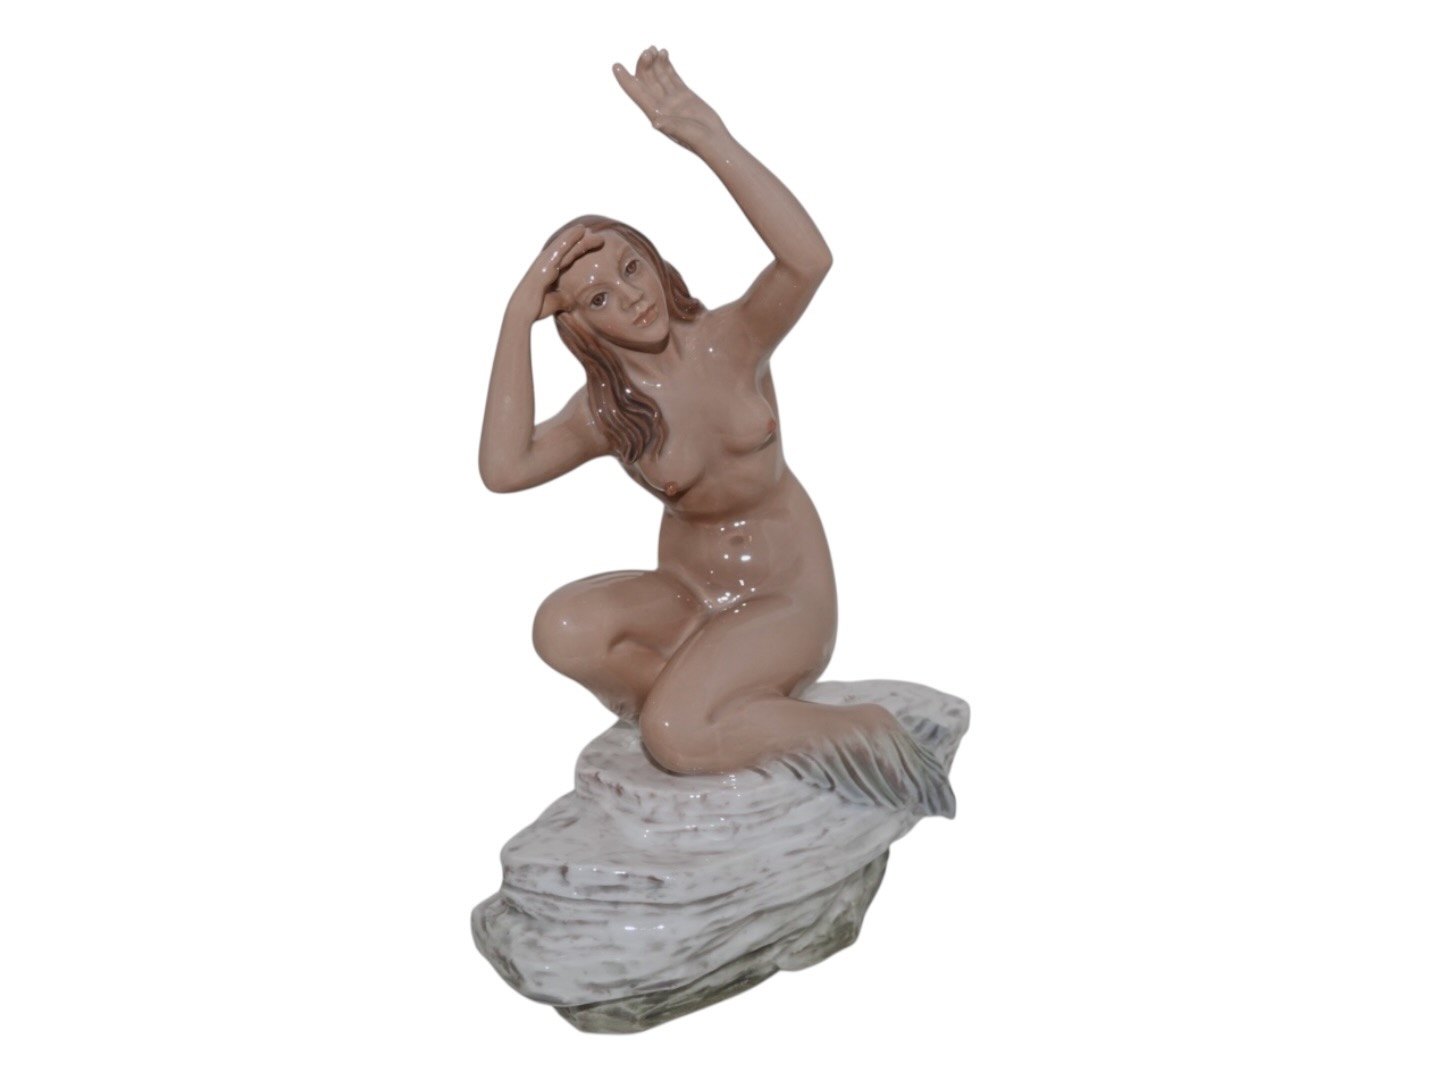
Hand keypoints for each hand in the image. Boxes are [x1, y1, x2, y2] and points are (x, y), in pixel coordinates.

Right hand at [511, 226, 603, 320]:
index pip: (566, 259)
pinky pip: (561, 246)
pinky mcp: (546, 261)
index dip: (577, 251)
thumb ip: (563, 299)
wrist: (522, 310)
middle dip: (578, 241)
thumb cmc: (535, 308)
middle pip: (566, 250)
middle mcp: (546, 264)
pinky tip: (580, 230)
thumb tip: (573, 302)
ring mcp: (545, 261)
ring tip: (584, 227)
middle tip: (591, 233)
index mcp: (548, 272)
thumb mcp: (555, 303)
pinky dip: (571, 236)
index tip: (589, 244)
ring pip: (563, 243)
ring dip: (575, 234)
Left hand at [613, 47, 727, 153]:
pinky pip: (672, 76)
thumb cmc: (697, 141)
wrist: (714, 141)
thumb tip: (656, 123)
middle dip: (644, 65)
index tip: (616, 66)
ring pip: (659, 75)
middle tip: (648, 51)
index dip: (625, 80)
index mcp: (655, 113)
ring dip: (654, 61)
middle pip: (646, 81)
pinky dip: (667, 65)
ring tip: (654, 48)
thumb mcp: (682, 133)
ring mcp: (672, 99)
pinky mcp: (684, 95)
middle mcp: (661, 105)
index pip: (636, 93)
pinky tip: (664, 53)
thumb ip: (670, 126)